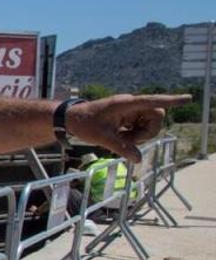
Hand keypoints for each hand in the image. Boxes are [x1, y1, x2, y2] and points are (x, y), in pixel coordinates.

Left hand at [68, 94, 190, 162]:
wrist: (71, 119)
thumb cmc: (84, 124)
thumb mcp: (102, 138)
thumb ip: (121, 148)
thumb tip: (138, 160)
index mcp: (125, 104)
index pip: (152, 102)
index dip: (171, 101)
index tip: (188, 99)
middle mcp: (132, 104)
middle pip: (156, 116)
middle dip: (147, 131)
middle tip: (127, 139)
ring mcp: (131, 110)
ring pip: (150, 123)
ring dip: (140, 135)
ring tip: (120, 138)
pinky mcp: (130, 116)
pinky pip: (142, 127)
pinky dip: (134, 135)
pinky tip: (120, 136)